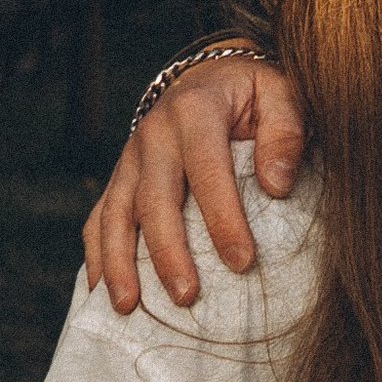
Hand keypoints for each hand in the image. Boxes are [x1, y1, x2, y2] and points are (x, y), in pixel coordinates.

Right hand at [84, 57, 307, 313]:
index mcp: (195, 110)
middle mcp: (154, 132)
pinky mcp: (119, 177)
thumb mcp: (281, 94)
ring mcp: (130, 157)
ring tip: (128, 307)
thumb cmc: (253, 94)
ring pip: (116, 211)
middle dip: (167, 251)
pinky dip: (96, 254)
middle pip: (153, 197)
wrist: (210, 75)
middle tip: (186, 297)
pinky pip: (98, 218)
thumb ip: (286, 133)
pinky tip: (99, 292)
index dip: (223, 217)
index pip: (207, 169)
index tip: (243, 262)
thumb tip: (277, 185)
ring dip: (119, 261)